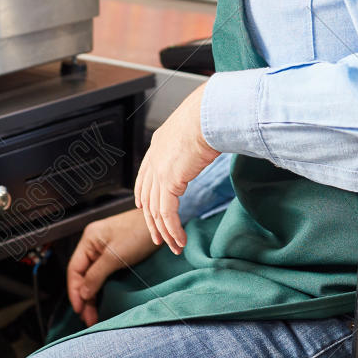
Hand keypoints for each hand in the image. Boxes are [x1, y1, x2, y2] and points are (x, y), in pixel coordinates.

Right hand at [67, 208, 159, 326]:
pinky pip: (103, 274)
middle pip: (83, 275)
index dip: (75, 291)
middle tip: (88, 319)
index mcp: (89, 239)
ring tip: (94, 316)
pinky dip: (101, 287)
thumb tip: (83, 294)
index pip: (75, 269)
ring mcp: (104, 249)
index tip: (79, 310)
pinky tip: (102, 300)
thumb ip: (96, 275)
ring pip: (93, 276)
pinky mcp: (116, 255)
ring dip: (93, 295)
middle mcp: (94, 244)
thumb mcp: (115, 256)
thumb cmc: (139, 234)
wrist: (163, 226)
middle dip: (84, 297)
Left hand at [133, 83, 218, 254]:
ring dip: (164, 231)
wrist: (209, 112)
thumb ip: (198, 138)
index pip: (144, 175)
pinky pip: (167, 214)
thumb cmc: (210, 113)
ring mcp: (159, 171)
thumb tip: (214, 138)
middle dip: (152, 220)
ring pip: (156, 210)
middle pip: (147, 197)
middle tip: (158, 237)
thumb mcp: (198, 126)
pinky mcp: (169, 182)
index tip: (144, 209)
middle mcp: (155, 157)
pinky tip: (180, 240)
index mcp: (159, 143)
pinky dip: (173, 230)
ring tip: (174, 245)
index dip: (143, 195)